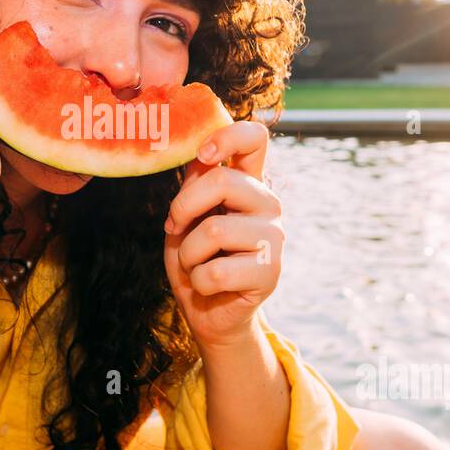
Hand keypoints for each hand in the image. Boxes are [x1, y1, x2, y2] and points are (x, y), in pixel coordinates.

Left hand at [162, 120, 283, 347]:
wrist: (209, 313)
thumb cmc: (195, 260)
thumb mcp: (186, 218)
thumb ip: (194, 188)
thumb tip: (199, 159)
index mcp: (247, 184)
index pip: (255, 139)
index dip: (228, 136)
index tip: (202, 154)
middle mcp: (267, 204)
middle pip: (223, 181)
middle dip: (183, 207)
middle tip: (175, 228)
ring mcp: (274, 237)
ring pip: (214, 230)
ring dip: (188, 253)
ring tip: (196, 265)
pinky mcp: (271, 271)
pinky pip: (216, 271)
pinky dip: (198, 282)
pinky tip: (209, 286)